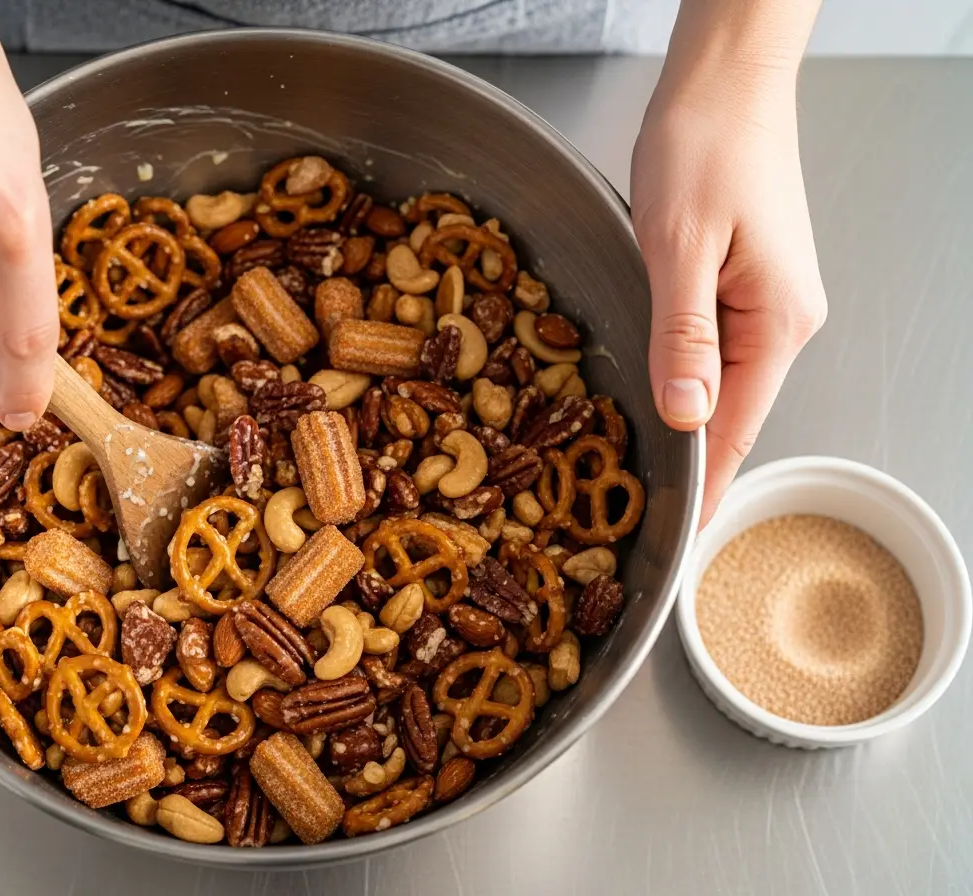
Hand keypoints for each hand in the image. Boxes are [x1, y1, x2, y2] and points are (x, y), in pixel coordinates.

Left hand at [631, 63, 826, 525]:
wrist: (725, 85)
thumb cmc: (706, 147)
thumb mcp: (681, 244)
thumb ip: (683, 334)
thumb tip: (688, 415)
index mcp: (776, 322)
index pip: (739, 429)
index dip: (708, 487)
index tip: (683, 536)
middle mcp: (780, 321)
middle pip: (733, 414)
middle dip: (692, 463)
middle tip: (645, 515)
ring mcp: (764, 304)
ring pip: (720, 384)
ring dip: (685, 422)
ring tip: (647, 472)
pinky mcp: (741, 284)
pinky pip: (712, 349)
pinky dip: (684, 378)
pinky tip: (661, 395)